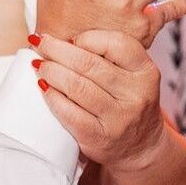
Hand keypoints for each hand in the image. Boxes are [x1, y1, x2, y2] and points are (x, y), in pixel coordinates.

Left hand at [32, 31, 165, 170]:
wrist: (139, 147)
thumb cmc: (127, 102)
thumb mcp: (132, 75)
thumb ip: (109, 54)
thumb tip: (64, 37)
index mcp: (146, 71)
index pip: (116, 43)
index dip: (86, 37)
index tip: (68, 38)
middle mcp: (137, 94)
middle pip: (88, 63)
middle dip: (57, 50)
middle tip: (40, 44)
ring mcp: (118, 118)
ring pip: (76, 86)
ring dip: (51, 71)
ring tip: (39, 64)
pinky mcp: (99, 137)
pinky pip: (68, 112)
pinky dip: (52, 96)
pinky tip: (43, 87)